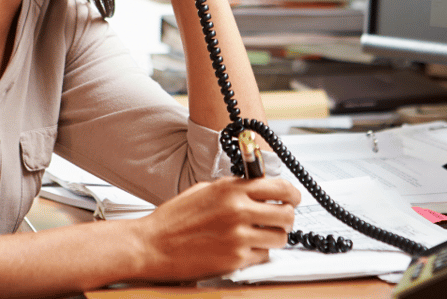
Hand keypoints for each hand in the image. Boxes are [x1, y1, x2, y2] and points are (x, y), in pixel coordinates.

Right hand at [129, 177, 300, 280]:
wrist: (152, 245)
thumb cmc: (175, 218)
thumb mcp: (207, 190)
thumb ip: (235, 187)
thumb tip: (259, 186)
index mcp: (232, 190)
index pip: (280, 187)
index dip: (292, 194)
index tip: (293, 198)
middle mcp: (239, 211)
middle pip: (286, 214)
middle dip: (287, 217)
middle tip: (280, 218)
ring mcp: (238, 237)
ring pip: (279, 238)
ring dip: (274, 236)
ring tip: (261, 234)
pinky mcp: (235, 260)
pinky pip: (262, 256)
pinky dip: (258, 253)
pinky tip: (244, 248)